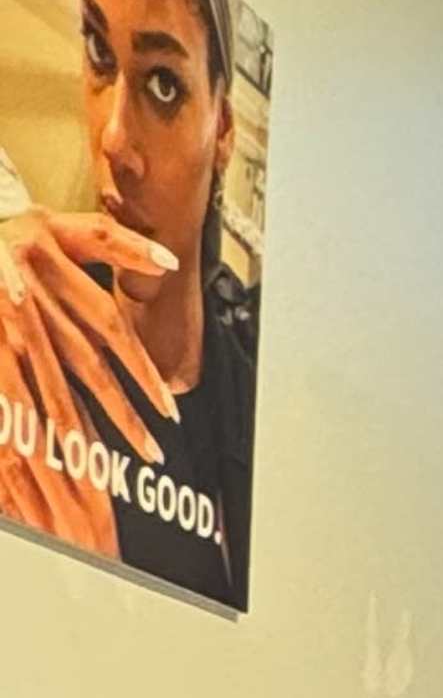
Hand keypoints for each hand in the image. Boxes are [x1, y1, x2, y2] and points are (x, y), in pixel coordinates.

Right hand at [0, 207, 179, 454]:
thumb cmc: (22, 230)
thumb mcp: (75, 227)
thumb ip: (124, 246)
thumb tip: (170, 262)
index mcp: (72, 292)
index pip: (121, 341)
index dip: (147, 376)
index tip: (170, 411)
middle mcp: (48, 317)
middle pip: (91, 376)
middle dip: (122, 418)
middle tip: (150, 455)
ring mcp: (15, 336)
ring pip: (48, 392)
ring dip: (74, 433)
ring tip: (95, 471)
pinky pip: (7, 393)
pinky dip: (19, 422)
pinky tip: (28, 452)